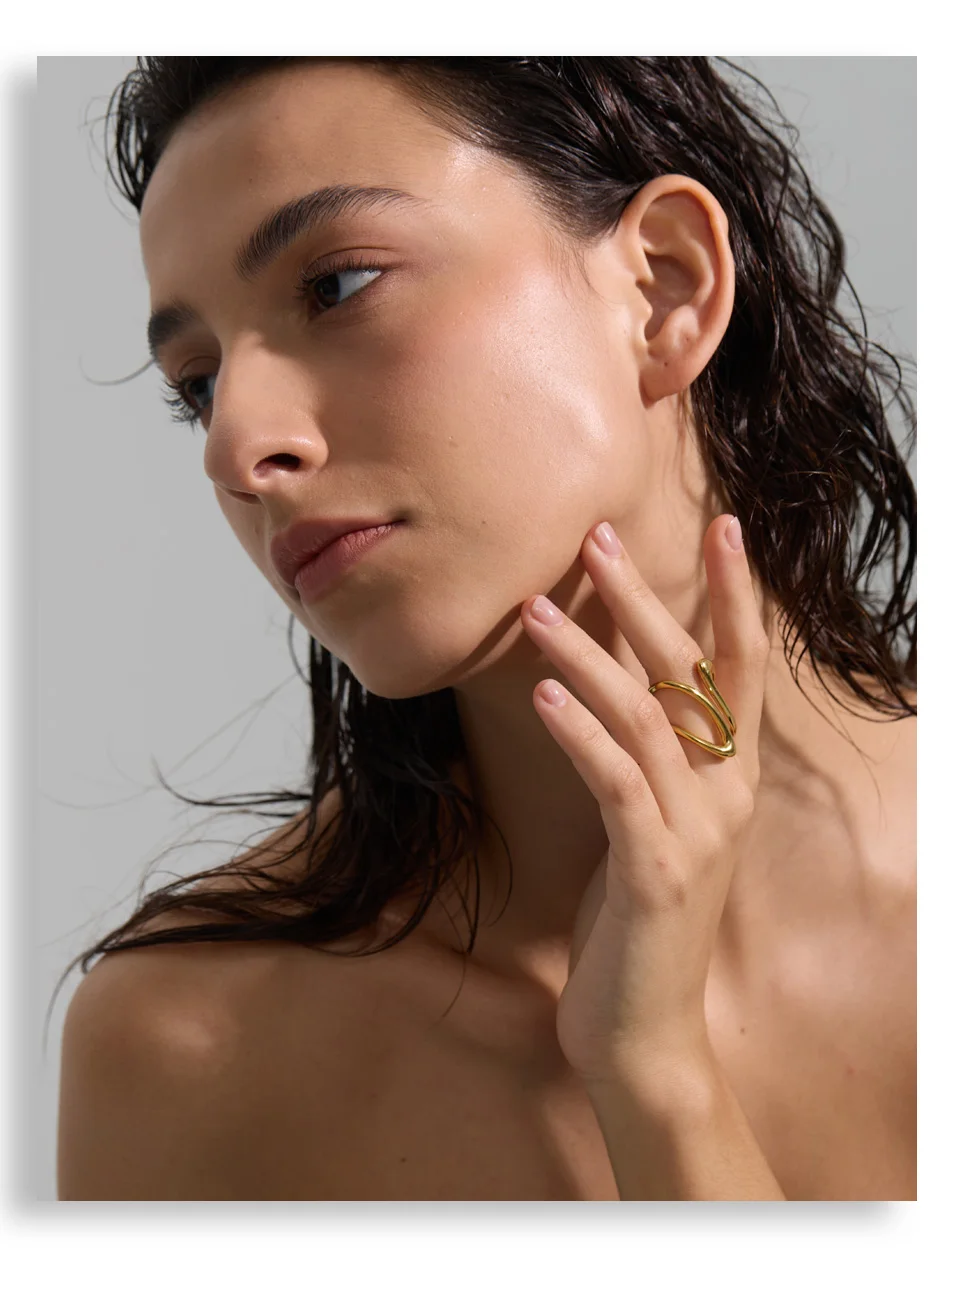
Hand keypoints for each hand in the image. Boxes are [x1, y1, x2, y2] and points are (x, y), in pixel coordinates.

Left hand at [520, 515, 768, 1086]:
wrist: (645, 1029)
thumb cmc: (638, 917)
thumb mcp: (650, 820)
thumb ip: (646, 756)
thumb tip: (603, 681)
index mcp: (732, 778)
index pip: (743, 667)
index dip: (737, 594)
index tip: (723, 523)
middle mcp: (728, 794)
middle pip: (692, 673)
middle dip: (644, 599)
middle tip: (595, 537)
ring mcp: (698, 831)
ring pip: (644, 718)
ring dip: (586, 656)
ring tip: (533, 609)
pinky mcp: (656, 869)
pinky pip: (617, 783)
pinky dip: (580, 734)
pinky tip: (543, 695)